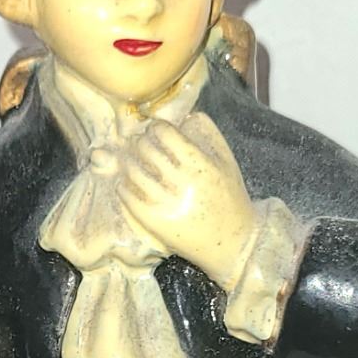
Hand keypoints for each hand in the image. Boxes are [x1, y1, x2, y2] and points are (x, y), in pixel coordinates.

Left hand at [116, 112, 258, 287]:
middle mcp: (182, 184)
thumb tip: (186, 115)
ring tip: (130, 160)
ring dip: (128, 161)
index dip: (156, 128)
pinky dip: (123, 186)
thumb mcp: (227, 163)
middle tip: (140, 144)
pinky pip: (129, 197)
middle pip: (145, 149)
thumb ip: (210, 134)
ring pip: (134, 172)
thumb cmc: (231, 199)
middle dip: (140, 142)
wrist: (234, 242)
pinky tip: (127, 182)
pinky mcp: (155, 223)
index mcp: (200, 165)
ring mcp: (166, 204)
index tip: (156, 131)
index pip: (165, 133)